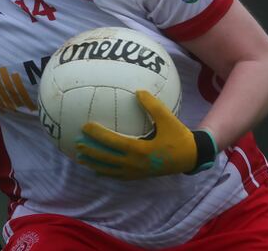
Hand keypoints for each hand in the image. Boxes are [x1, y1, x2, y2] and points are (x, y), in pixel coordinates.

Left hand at [75, 90, 217, 179]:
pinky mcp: (139, 176)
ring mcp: (137, 172)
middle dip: (92, 152)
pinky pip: (119, 176)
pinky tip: (96, 171)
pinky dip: (106, 173)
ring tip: (80, 158)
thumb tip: (138, 91)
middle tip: (77, 143)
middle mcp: (136, 163)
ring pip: (110, 170)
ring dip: (95, 164)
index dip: (99, 135)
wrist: (190, 157)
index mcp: (141, 150)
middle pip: (108, 159)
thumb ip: (153, 105)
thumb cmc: (178, 136)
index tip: (86, 126)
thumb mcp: (168, 119)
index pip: (115, 142)